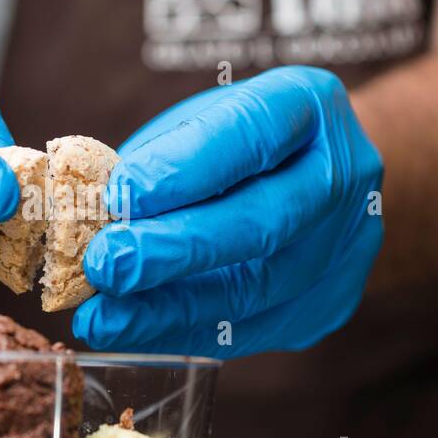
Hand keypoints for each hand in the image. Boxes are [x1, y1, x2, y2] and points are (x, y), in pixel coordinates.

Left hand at [74, 67, 383, 357]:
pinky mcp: (328, 304)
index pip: (252, 133)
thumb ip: (158, 159)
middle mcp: (345, 174)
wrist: (317, 175)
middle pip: (264, 222)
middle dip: (174, 249)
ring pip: (257, 290)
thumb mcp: (200, 121)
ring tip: (102, 317)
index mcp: (308, 104)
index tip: (121, 194)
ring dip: (168, 309)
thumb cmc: (237, 143)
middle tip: (105, 265)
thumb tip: (91, 215)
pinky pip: (251, 330)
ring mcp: (346, 246)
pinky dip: (181, 332)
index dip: (186, 167)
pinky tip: (131, 332)